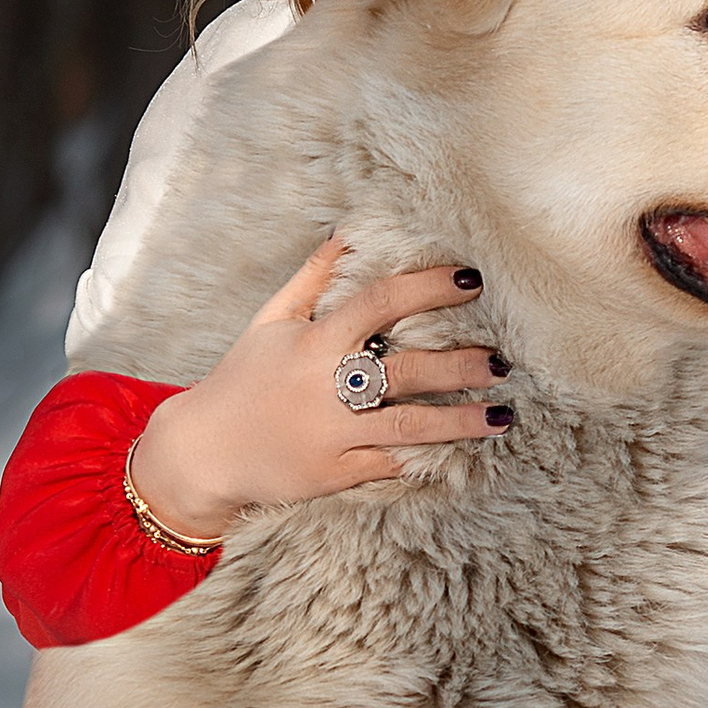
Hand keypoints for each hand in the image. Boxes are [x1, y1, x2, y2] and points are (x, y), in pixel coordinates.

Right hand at [127, 239, 509, 541]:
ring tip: (502, 415)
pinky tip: (461, 452)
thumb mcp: (269, 322)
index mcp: (314, 343)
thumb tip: (348, 233)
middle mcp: (327, 388)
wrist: (204, 452)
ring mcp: (333, 435)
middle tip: (503, 361)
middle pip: (406, 370)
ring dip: (459, 421)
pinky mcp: (336, 474)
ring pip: (408, 426)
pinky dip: (425, 458)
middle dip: (459, 365)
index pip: (379, 304)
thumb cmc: (241, 379)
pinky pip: (390, 465)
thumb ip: (311, 278)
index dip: (427, 288)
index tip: (470, 281)